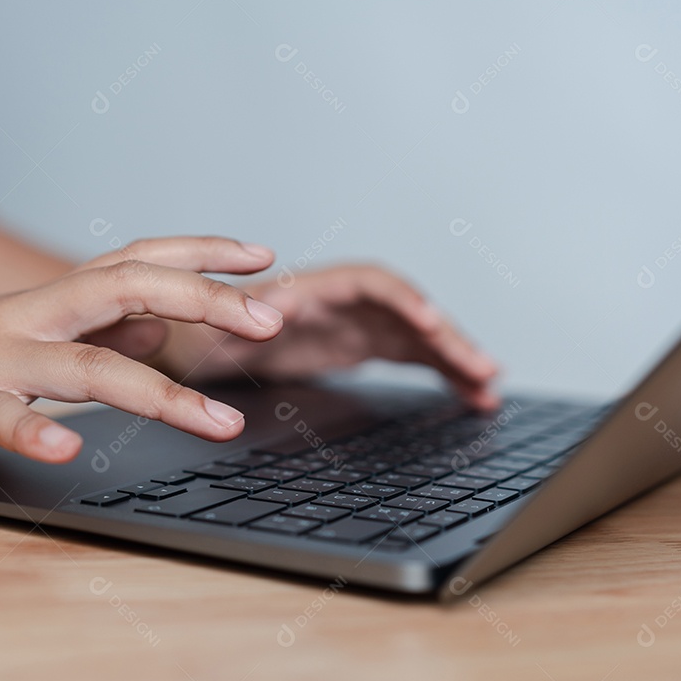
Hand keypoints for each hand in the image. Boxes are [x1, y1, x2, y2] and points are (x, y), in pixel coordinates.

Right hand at [0, 237, 282, 465]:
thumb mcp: (20, 341)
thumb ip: (93, 331)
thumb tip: (164, 325)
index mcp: (43, 303)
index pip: (135, 260)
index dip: (200, 254)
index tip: (264, 257)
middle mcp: (22, 318)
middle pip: (123, 289)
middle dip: (205, 301)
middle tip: (272, 321)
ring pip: (81, 364)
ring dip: (158, 392)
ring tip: (220, 423)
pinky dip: (32, 431)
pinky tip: (68, 450)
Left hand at [156, 264, 500, 409]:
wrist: (190, 344)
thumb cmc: (199, 331)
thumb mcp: (214, 327)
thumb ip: (246, 314)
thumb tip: (281, 306)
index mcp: (310, 289)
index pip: (371, 284)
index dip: (405, 301)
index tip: (431, 324)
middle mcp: (340, 303)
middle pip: (407, 311)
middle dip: (446, 337)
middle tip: (482, 368)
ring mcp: (352, 325)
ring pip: (418, 337)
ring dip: (455, 357)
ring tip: (489, 387)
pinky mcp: (357, 348)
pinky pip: (411, 357)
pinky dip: (442, 374)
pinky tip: (472, 395)